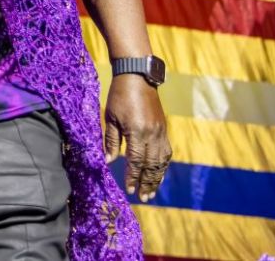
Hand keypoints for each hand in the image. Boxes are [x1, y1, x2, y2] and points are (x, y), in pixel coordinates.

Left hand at [104, 74, 170, 201]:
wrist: (138, 76)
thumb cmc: (119, 95)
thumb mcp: (110, 117)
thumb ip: (110, 140)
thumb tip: (108, 161)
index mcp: (137, 131)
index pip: (135, 161)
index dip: (132, 177)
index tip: (129, 190)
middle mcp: (152, 134)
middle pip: (151, 165)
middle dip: (147, 183)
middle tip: (143, 197)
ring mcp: (160, 131)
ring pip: (161, 161)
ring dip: (157, 178)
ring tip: (151, 191)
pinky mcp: (163, 128)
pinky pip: (166, 152)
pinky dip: (163, 165)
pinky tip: (159, 173)